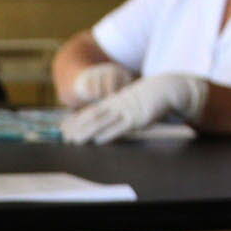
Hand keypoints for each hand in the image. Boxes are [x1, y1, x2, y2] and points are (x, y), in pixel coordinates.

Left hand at [61, 70, 209, 142]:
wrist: (167, 88)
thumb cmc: (148, 98)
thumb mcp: (130, 102)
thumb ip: (118, 110)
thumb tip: (106, 122)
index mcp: (114, 101)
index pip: (90, 111)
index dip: (76, 120)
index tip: (63, 128)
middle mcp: (117, 105)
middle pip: (92, 116)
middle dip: (77, 128)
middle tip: (63, 137)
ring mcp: (127, 111)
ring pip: (103, 123)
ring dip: (87, 133)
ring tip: (75, 141)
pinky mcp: (138, 119)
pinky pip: (120, 128)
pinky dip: (108, 134)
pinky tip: (98, 141)